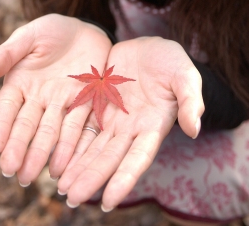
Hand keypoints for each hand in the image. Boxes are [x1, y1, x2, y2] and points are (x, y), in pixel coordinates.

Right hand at [0, 14, 111, 184]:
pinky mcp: (87, 102)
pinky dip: (73, 144)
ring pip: (52, 131)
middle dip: (19, 148)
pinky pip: (80, 125)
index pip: (6, 109)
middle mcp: (39, 99)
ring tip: (35, 175)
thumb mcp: (28, 36)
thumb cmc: (51, 31)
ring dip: (44, 153)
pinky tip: (66, 164)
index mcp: (20, 83)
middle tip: (12, 172)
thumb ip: (7, 54)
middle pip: (28, 126)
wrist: (85, 29)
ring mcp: (63, 103)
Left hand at [54, 37, 203, 209]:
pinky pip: (81, 123)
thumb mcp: (185, 75)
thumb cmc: (172, 61)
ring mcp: (112, 116)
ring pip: (91, 145)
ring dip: (76, 165)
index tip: (107, 202)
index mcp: (153, 125)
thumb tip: (194, 129)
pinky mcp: (97, 101)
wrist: (149, 46)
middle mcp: (130, 127)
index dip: (124, 179)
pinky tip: (54, 153)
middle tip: (70, 199)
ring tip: (57, 186)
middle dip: (90, 178)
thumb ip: (190, 100)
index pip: (138, 158)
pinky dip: (69, 140)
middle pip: (109, 157)